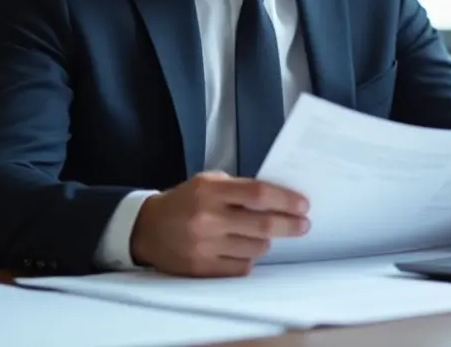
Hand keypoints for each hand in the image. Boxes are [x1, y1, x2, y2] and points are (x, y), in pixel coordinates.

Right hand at [130, 171, 310, 276]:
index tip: (303, 205)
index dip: (285, 199)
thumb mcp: (207, 183)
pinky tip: (240, 249)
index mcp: (209, 191)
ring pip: (256, 248)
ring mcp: (205, 246)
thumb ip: (239, 189)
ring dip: (266, 241)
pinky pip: (242, 267)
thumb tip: (279, 198)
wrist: (147, 229)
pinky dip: (248, 258)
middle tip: (303, 225)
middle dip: (289, 225)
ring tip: (261, 234)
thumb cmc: (184, 202)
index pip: (258, 193)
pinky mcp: (202, 269)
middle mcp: (207, 218)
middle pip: (263, 224)